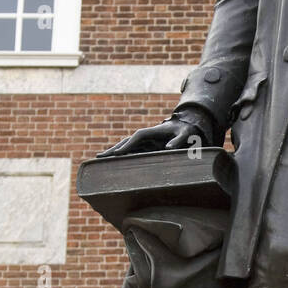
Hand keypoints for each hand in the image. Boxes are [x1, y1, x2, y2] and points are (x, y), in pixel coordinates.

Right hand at [97, 112, 216, 158]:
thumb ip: (178, 140)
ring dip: (114, 152)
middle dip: (114, 149)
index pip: (137, 138)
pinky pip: (132, 151)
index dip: (127, 146)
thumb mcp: (186, 134)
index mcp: (153, 131)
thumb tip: (168, 148)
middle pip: (126, 141)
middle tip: (99, 157)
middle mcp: (146, 135)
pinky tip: (114, 161)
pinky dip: (122, 155)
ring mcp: (145, 141)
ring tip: (100, 159)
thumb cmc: (187, 131)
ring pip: (126, 146)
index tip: (117, 154)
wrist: (188, 125)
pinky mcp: (146, 146)